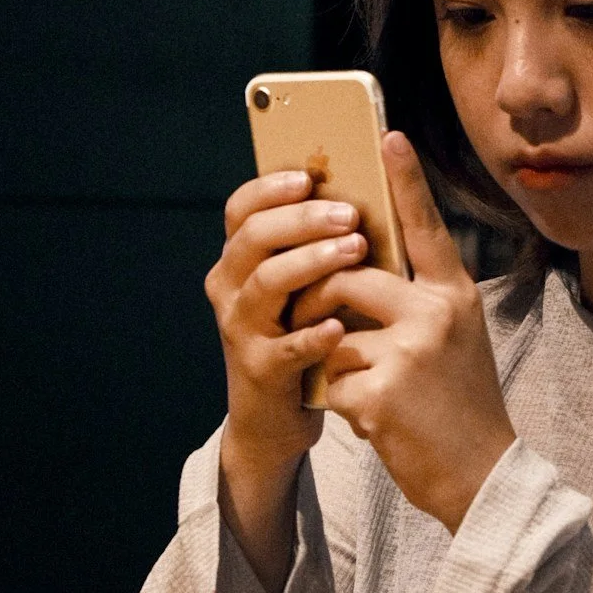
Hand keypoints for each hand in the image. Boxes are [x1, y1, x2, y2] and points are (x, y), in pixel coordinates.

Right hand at [206, 171, 364, 592]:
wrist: (277, 418)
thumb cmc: (301, 336)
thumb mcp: (302, 287)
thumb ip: (316, 246)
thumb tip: (362, 193)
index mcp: (240, 260)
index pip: (241, 209)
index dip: (270, 187)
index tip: (309, 174)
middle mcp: (230, 288)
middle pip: (253, 238)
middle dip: (302, 219)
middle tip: (350, 214)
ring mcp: (240, 329)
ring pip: (265, 283)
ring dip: (311, 262)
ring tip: (355, 251)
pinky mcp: (258, 370)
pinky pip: (283, 346)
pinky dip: (311, 333)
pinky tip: (340, 325)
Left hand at [296, 134, 515, 530]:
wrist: (480, 475)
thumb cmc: (458, 403)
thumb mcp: (452, 338)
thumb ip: (415, 300)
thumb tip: (357, 266)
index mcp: (454, 295)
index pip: (425, 226)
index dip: (406, 180)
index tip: (387, 136)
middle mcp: (435, 314)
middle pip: (347, 276)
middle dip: (320, 298)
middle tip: (319, 322)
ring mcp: (408, 352)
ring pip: (331, 332)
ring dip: (335, 364)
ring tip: (368, 387)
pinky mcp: (380, 392)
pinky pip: (330, 380)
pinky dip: (341, 403)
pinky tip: (376, 421)